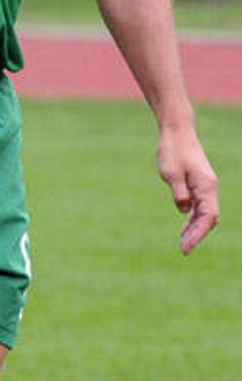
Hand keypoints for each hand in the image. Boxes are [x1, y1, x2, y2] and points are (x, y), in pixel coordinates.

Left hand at [157, 125, 218, 254]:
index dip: (198, 234)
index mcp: (206, 187)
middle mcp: (209, 188)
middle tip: (183, 249)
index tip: (186, 247)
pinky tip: (185, 226)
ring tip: (184, 243)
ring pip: (205, 213)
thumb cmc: (173, 151)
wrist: (177, 132)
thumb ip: (179, 194)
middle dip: (197, 235)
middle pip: (208, 218)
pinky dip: (193, 217)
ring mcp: (205, 186)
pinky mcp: (198, 183)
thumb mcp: (171, 174)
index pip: (207, 217)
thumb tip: (184, 211)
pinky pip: (199, 205)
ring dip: (195, 228)